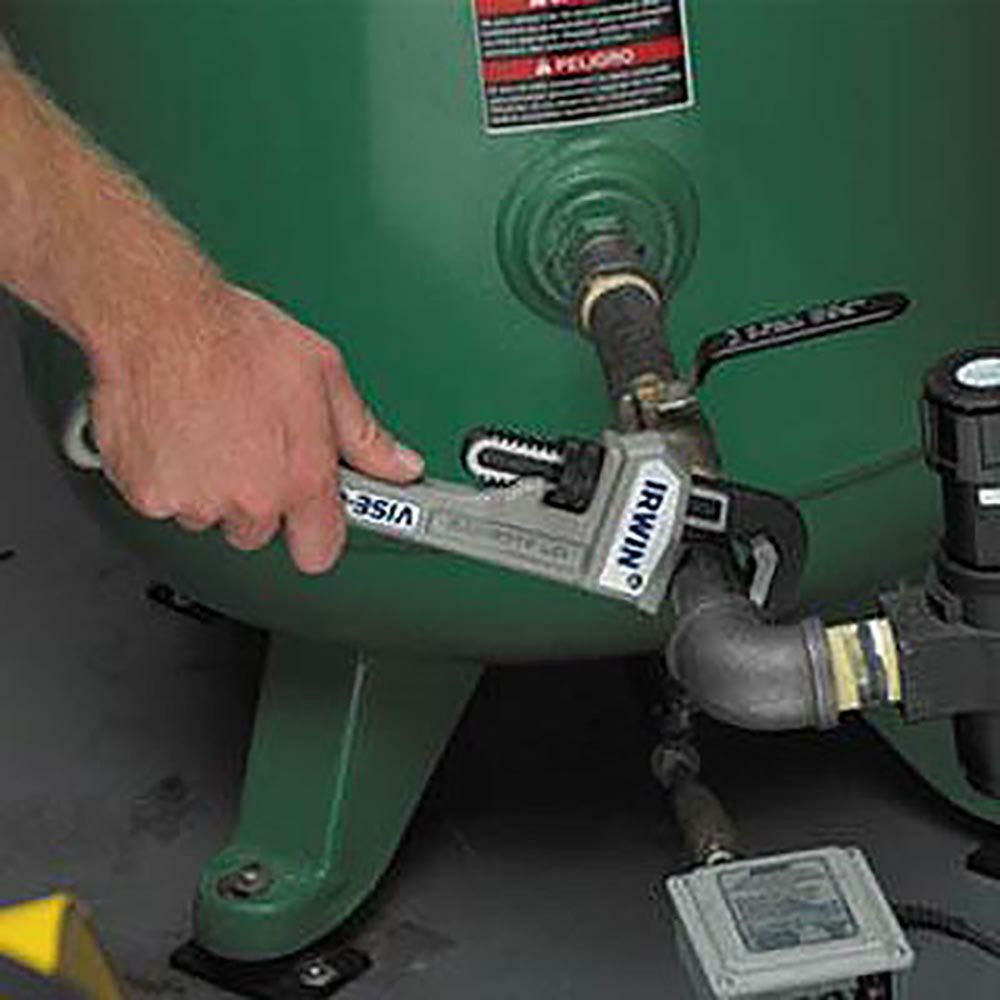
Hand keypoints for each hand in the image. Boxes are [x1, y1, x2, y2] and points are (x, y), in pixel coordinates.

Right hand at [88, 284, 423, 572]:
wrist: (160, 317)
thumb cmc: (237, 338)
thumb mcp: (325, 375)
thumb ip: (365, 435)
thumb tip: (400, 466)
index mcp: (301, 478)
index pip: (319, 551)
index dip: (317, 534)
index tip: (314, 519)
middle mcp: (250, 500)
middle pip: (257, 530)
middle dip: (256, 497)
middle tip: (250, 444)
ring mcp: (196, 501)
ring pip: (208, 515)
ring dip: (209, 485)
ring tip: (210, 427)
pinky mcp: (147, 494)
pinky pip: (162, 501)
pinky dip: (165, 474)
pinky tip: (176, 431)